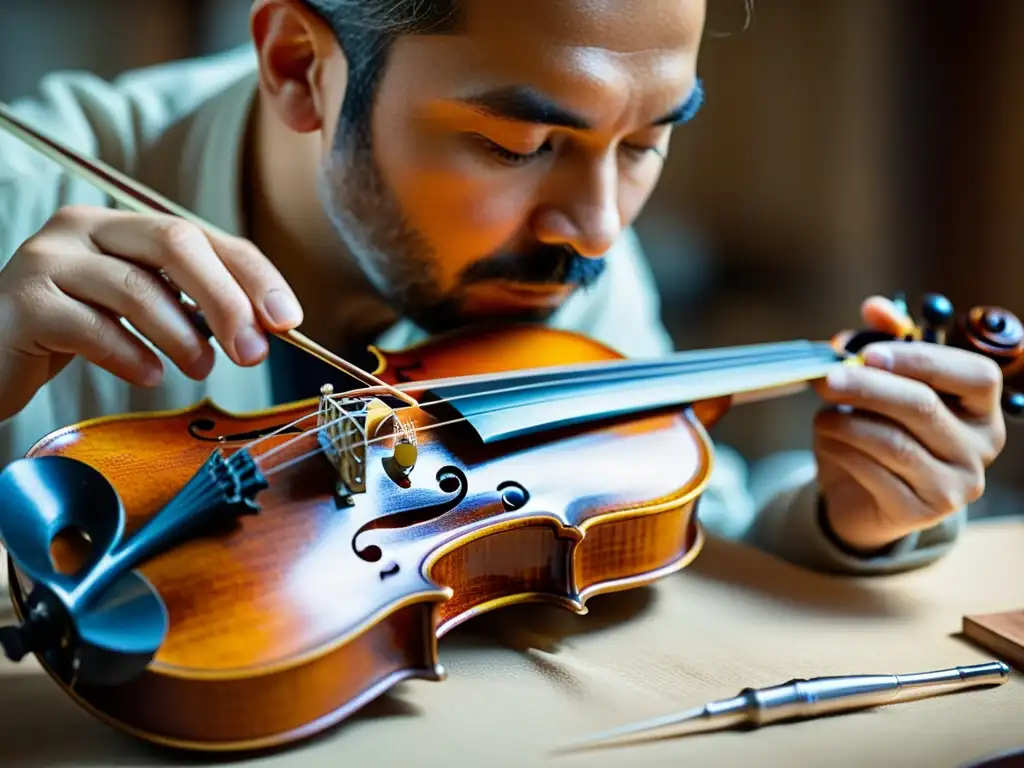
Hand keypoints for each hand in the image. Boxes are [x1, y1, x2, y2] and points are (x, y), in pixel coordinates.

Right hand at [0, 205, 303, 421]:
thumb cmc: (76, 333)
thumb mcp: (141, 311)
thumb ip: (194, 307)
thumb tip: (267, 326)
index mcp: (122, 225)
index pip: (204, 235)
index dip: (253, 275)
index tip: (288, 319)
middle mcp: (84, 228)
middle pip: (174, 243)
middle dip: (225, 299)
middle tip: (253, 351)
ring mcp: (48, 260)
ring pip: (135, 286)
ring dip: (182, 334)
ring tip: (202, 369)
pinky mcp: (24, 304)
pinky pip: (92, 327)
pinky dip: (131, 355)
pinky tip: (150, 375)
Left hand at [812, 295, 1006, 551]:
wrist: (862, 495)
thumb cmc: (876, 428)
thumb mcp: (878, 383)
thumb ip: (881, 341)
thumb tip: (877, 307)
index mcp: (980, 407)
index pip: (975, 375)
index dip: (922, 359)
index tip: (870, 353)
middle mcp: (979, 446)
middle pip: (924, 407)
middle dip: (868, 387)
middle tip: (827, 378)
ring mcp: (955, 485)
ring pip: (894, 442)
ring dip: (846, 422)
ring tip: (821, 413)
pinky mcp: (921, 513)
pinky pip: (874, 473)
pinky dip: (842, 451)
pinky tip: (827, 441)